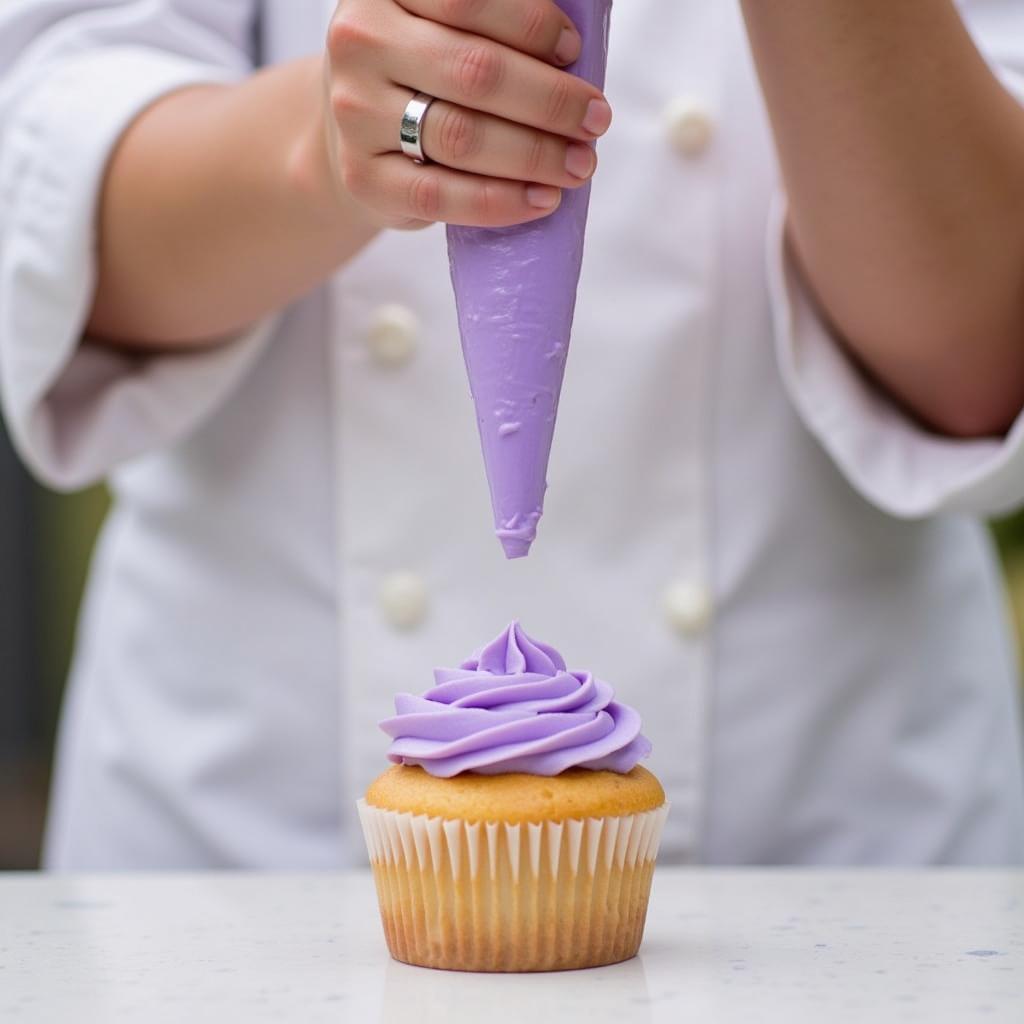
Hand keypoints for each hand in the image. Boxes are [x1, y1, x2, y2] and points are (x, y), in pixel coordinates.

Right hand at [323, 0, 611, 229]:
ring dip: (535, 154)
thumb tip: (577, 47)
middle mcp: (360, 43)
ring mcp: (355, 114)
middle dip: (550, 101)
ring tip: (579, 163)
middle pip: (475, 72)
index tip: (573, 51)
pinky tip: (542, 199)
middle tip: (595, 120)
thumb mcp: (441, 27)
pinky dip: (501, 201)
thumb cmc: (420, 74)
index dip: (530, 24)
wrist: (352, 135)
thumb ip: (493, 24)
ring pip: (462, 136)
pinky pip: (441, 196)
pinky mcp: (364, 179)